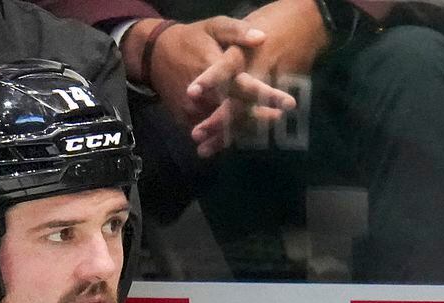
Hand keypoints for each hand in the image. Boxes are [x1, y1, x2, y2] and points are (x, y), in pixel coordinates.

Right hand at [137, 16, 299, 156]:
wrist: (153, 55)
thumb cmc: (190, 39)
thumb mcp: (212, 27)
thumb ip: (236, 31)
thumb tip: (261, 37)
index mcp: (213, 68)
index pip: (243, 86)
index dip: (266, 95)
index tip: (290, 103)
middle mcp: (204, 94)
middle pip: (239, 113)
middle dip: (262, 118)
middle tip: (281, 118)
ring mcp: (194, 110)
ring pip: (227, 127)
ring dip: (249, 129)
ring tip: (268, 126)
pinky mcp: (187, 120)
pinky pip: (213, 133)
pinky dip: (230, 136)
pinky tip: (247, 133)